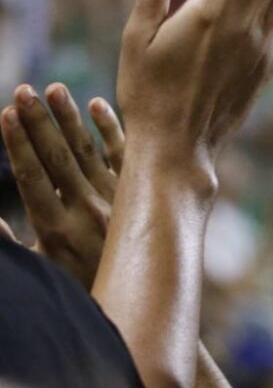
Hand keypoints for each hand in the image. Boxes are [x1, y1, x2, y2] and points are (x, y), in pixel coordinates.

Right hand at [0, 83, 124, 287]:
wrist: (140, 298)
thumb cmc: (82, 286)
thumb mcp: (41, 271)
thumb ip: (11, 245)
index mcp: (57, 229)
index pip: (32, 178)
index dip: (18, 144)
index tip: (6, 113)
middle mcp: (89, 211)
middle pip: (59, 158)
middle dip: (39, 122)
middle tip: (24, 90)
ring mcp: (119, 201)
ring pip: (90, 152)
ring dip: (70, 119)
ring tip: (54, 89)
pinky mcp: (144, 195)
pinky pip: (127, 156)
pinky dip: (112, 130)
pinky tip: (97, 104)